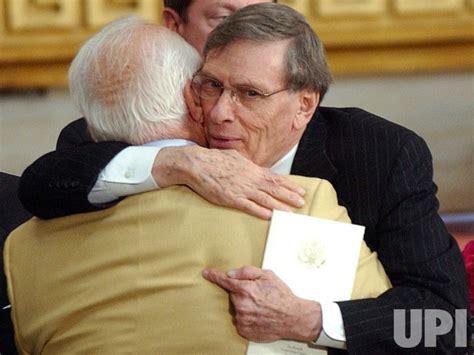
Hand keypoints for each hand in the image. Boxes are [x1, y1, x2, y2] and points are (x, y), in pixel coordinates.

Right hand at [153, 146, 305, 218]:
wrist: (197, 164)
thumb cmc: (214, 160)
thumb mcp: (235, 158)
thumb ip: (247, 165)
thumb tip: (255, 168)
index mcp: (251, 169)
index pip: (275, 178)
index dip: (289, 185)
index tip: (300, 190)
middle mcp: (249, 179)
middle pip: (274, 188)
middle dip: (289, 196)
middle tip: (302, 202)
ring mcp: (241, 189)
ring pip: (265, 199)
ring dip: (279, 206)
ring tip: (291, 212)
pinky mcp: (231, 198)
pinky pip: (249, 206)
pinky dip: (260, 211)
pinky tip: (270, 216)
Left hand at [202, 266, 321, 342]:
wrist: (294, 317)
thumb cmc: (282, 296)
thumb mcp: (267, 275)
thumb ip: (247, 271)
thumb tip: (231, 273)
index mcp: (245, 289)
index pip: (224, 281)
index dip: (214, 276)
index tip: (206, 273)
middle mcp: (241, 305)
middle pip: (233, 295)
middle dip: (242, 293)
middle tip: (258, 295)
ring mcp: (242, 319)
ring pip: (237, 308)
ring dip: (245, 306)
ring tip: (261, 307)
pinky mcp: (244, 330)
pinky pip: (240, 320)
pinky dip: (247, 317)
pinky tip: (259, 315)